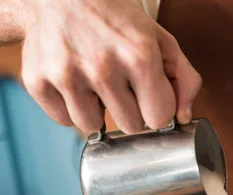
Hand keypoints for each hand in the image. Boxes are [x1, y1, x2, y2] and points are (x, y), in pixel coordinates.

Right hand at [19, 0, 200, 132]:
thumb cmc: (116, 20)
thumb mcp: (161, 40)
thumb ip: (185, 79)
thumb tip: (183, 117)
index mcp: (139, 57)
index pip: (159, 118)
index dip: (157, 109)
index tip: (150, 96)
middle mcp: (102, 68)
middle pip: (130, 126)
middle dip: (130, 110)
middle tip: (122, 85)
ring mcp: (67, 75)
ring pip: (93, 127)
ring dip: (98, 111)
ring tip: (97, 84)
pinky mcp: (38, 81)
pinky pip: (64, 120)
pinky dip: (71, 107)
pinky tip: (75, 83)